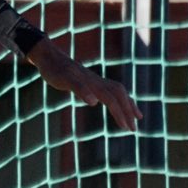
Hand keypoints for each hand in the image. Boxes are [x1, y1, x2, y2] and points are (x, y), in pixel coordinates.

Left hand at [25, 39, 141, 131]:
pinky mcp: (93, 81)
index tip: (126, 128)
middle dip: (129, 112)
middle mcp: (99, 81)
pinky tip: (119, 104)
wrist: (49, 57)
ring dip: (129, 105)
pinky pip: (112, 91)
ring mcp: (97, 80)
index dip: (120, 114)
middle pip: (120, 97)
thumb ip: (79, 89)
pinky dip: (120, 99)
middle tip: (134, 130)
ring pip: (119, 93)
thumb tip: (94, 102)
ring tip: (138, 117)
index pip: (113, 100)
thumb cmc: (55, 70)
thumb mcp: (63, 80)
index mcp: (94, 83)